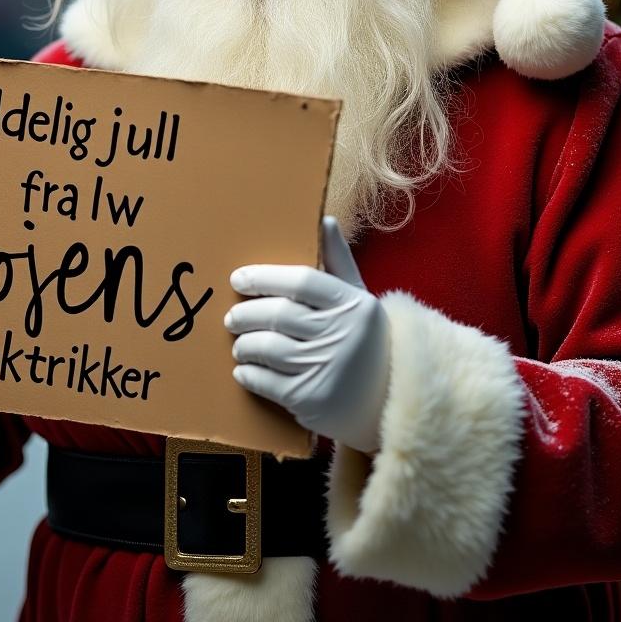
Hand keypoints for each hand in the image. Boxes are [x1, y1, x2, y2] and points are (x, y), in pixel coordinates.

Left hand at [225, 216, 389, 451]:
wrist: (389, 402)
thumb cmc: (365, 341)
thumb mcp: (359, 299)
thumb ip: (338, 260)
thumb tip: (325, 219)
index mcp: (353, 304)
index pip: (301, 281)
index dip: (264, 277)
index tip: (238, 279)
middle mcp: (342, 334)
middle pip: (278, 314)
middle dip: (246, 314)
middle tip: (232, 316)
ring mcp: (326, 368)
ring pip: (267, 348)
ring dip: (244, 345)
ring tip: (239, 344)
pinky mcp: (311, 399)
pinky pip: (266, 381)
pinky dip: (248, 373)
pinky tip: (245, 369)